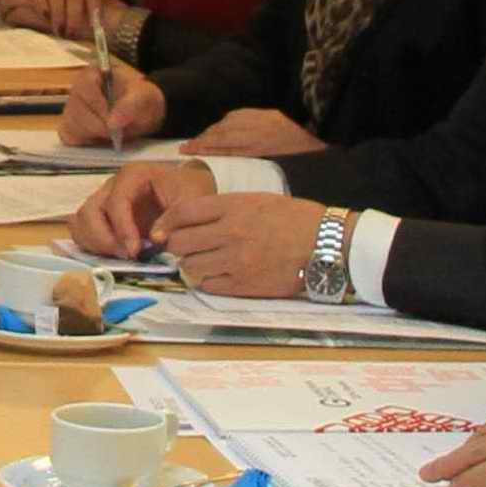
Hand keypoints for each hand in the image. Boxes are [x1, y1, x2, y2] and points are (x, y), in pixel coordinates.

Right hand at [61, 72, 165, 145]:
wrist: (143, 113)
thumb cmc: (141, 99)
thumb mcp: (144, 98)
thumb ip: (130, 106)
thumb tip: (113, 123)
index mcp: (92, 75)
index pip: (85, 87)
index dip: (98, 105)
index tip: (113, 121)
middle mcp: (77, 91)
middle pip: (76, 111)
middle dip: (98, 126)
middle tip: (116, 133)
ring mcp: (72, 110)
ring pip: (71, 127)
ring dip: (93, 135)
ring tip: (111, 135)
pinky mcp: (71, 128)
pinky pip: (70, 138)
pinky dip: (85, 143)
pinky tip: (100, 140)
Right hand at [66, 159, 210, 259]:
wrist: (191, 193)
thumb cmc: (191, 192)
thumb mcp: (193, 200)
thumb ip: (176, 218)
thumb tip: (155, 239)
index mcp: (133, 176)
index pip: (116, 200)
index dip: (122, 228)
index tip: (135, 250)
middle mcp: (112, 187)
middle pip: (89, 211)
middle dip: (104, 238)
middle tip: (127, 256)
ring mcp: (104, 203)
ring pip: (80, 222)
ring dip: (95, 244)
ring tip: (121, 257)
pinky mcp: (103, 220)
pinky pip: (82, 232)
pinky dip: (91, 246)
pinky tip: (114, 256)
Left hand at [152, 186, 329, 298]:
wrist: (327, 245)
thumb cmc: (294, 219)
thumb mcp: (256, 200)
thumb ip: (223, 209)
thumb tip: (189, 221)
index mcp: (232, 207)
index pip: (182, 213)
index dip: (163, 223)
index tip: (158, 231)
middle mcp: (229, 233)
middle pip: (179, 242)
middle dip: (175, 246)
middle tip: (182, 248)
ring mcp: (235, 261)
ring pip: (190, 267)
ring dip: (190, 266)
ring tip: (201, 262)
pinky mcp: (244, 285)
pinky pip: (208, 286)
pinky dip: (207, 282)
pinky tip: (217, 275)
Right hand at [184, 106, 314, 160]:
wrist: (315, 122)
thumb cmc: (300, 146)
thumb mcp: (276, 157)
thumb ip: (250, 155)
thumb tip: (226, 154)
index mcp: (253, 143)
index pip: (220, 145)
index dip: (202, 148)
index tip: (185, 151)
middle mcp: (249, 129)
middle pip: (219, 134)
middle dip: (200, 140)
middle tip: (185, 146)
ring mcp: (252, 118)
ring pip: (225, 124)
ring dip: (210, 132)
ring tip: (199, 139)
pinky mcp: (259, 112)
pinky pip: (235, 116)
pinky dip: (224, 123)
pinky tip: (221, 127)